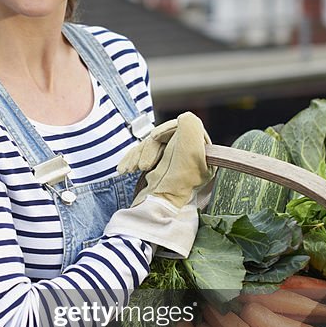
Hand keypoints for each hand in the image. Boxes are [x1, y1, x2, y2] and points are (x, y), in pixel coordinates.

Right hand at [105, 113, 212, 256]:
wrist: (157, 210)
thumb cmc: (175, 183)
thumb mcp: (191, 150)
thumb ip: (191, 126)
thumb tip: (186, 116)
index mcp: (201, 153)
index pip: (182, 128)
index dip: (166, 130)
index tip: (154, 138)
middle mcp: (188, 159)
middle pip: (163, 138)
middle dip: (148, 148)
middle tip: (143, 167)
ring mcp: (171, 166)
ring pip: (149, 147)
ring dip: (137, 156)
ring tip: (131, 170)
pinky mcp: (155, 172)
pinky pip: (141, 157)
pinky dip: (131, 161)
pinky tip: (124, 170)